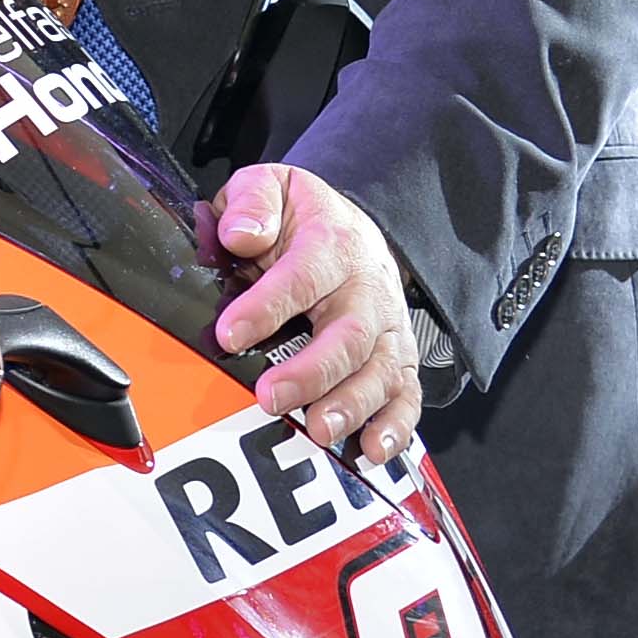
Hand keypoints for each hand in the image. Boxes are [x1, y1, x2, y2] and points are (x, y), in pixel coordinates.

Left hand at [211, 162, 422, 469]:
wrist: (349, 226)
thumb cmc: (298, 217)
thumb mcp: (271, 187)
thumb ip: (253, 203)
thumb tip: (241, 234)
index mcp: (333, 244)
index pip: (303, 276)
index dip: (267, 306)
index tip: (230, 335)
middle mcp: (368, 289)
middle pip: (349, 335)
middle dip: (311, 370)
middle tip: (270, 398)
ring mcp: (388, 327)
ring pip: (381, 370)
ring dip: (353, 404)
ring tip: (319, 431)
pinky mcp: (399, 358)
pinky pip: (407, 394)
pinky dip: (396, 426)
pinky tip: (372, 451)